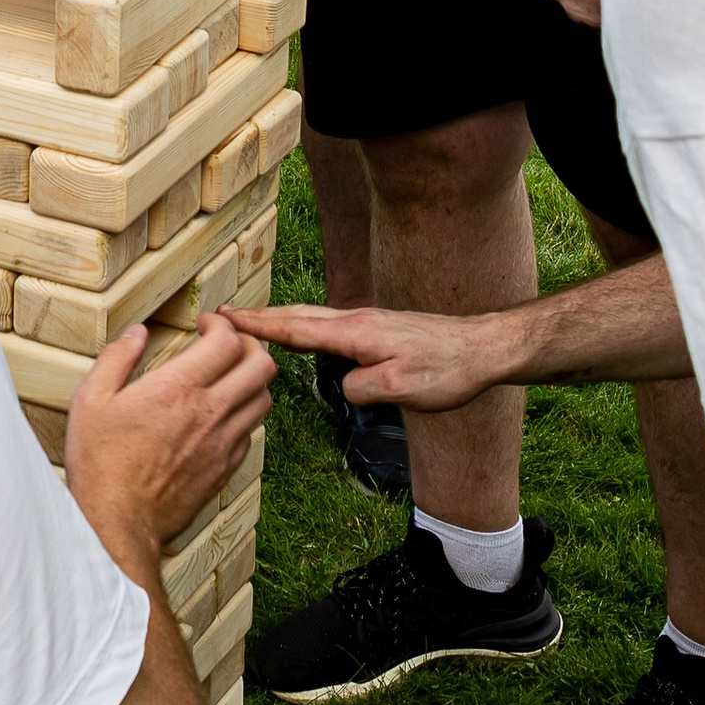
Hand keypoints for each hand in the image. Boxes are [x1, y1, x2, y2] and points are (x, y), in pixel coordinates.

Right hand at [65, 311, 272, 549]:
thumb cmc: (101, 462)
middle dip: (248, 345)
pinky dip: (243, 416)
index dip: (222, 325)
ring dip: (251, 381)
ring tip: (228, 378)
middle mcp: (209, 412)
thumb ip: (116, 358)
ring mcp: (222, 443)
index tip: (205, 325)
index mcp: (178, 387)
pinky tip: (219, 417)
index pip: (227, 340)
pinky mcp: (225, 469)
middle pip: (261, 365)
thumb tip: (136, 333)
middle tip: (226, 346)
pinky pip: (251, 433)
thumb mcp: (91, 399)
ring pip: (264, 399)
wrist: (117, 522)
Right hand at [237, 298, 519, 411]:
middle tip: (222, 315)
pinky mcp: (378, 330)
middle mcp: (357, 321)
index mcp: (356, 334)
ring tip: (249, 322)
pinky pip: (326, 324)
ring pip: (311, 317)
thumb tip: (343, 387)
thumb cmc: (447, 371)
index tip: (225, 319)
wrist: (482, 349)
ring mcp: (367, 322)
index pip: (295, 329)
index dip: (258, 326)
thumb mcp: (403, 389)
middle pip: (296, 316)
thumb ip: (363, 389)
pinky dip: (301, 325)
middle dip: (257, 316)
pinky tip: (301, 333)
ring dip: (277, 318)